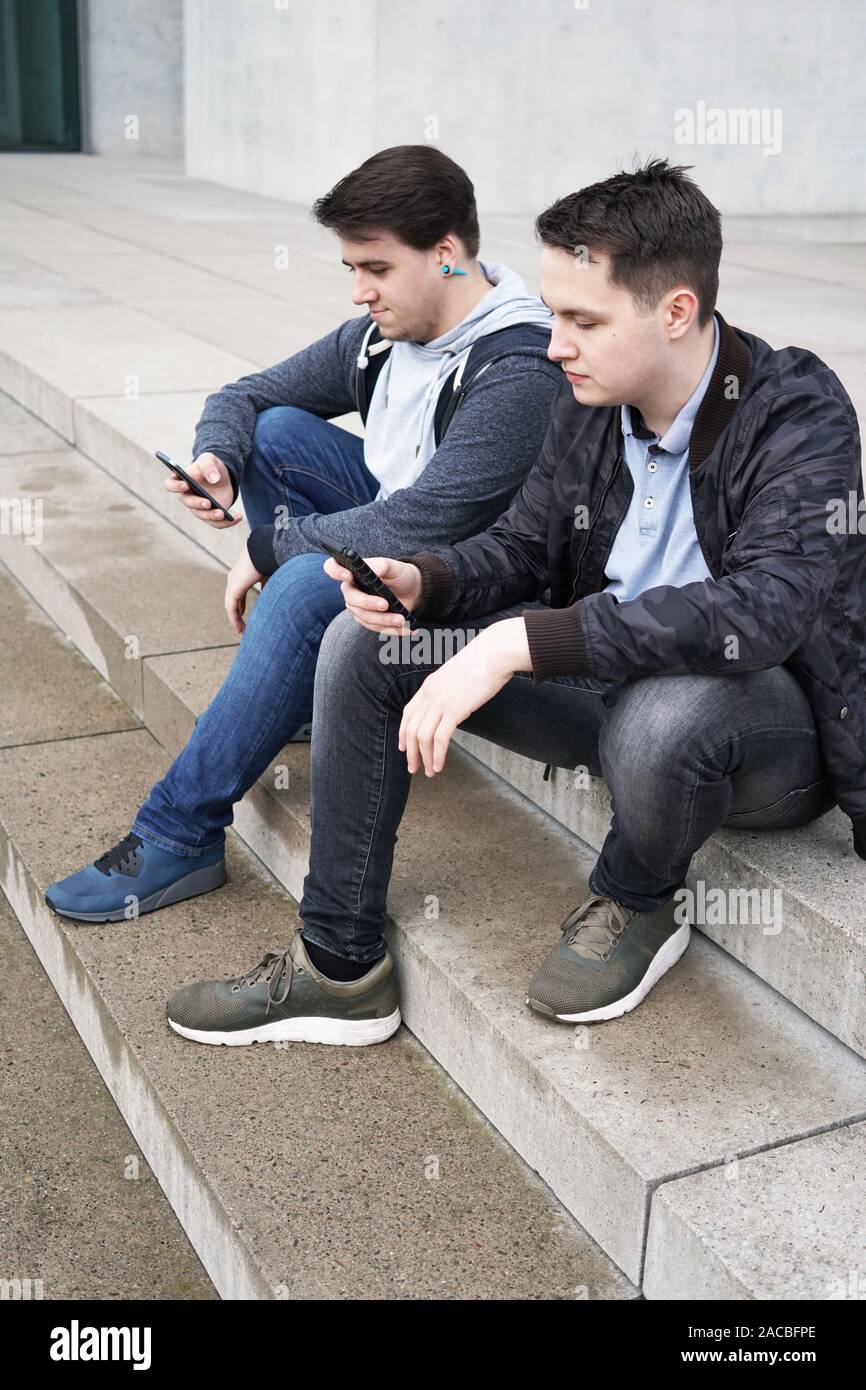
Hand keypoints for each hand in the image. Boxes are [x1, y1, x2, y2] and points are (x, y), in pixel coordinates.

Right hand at [165, 452, 240, 527]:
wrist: (221, 476)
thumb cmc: (210, 466)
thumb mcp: (209, 460)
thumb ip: (209, 466)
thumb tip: (214, 479)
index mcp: (180, 481)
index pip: (170, 485)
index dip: (176, 486)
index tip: (186, 485)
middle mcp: (187, 497)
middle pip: (188, 503)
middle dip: (198, 504)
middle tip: (208, 503)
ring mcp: (198, 508)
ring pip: (202, 516)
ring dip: (212, 516)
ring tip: (223, 514)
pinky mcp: (210, 515)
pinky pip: (216, 523)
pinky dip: (227, 523)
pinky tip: (237, 517)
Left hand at [225, 546, 263, 633]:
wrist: (266, 549)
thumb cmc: (271, 559)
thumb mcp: (270, 576)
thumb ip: (268, 587)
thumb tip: (274, 599)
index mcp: (242, 574)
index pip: (238, 593)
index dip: (241, 605)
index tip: (244, 615)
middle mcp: (235, 578)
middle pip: (233, 600)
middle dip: (237, 613)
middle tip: (241, 626)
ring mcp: (233, 583)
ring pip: (231, 605)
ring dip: (235, 619)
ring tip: (241, 630)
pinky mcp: (234, 588)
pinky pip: (232, 607)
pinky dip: (235, 619)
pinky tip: (239, 628)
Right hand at [322, 555, 421, 630]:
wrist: (413, 591)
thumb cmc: (400, 575)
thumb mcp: (395, 567)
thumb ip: (383, 565)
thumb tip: (374, 569)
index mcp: (353, 572)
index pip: (333, 568)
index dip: (336, 572)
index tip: (349, 576)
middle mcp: (352, 591)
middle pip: (352, 600)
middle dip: (368, 604)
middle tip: (385, 604)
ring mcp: (359, 608)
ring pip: (366, 618)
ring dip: (385, 621)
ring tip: (403, 620)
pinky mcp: (370, 622)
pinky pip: (378, 629)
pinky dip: (394, 630)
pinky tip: (409, 629)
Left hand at [399, 618, 530, 776]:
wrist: (493, 654)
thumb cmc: (481, 664)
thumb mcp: (455, 676)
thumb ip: (447, 691)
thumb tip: (451, 707)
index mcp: (428, 686)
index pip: (408, 713)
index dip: (404, 733)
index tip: (404, 748)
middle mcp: (429, 695)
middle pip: (411, 728)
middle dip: (411, 752)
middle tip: (413, 768)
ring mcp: (440, 702)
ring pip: (422, 737)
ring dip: (424, 758)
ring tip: (429, 771)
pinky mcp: (454, 710)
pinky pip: (440, 739)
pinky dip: (438, 755)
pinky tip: (439, 765)